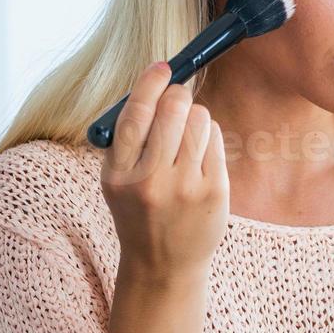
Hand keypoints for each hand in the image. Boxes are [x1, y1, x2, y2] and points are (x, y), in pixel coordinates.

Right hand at [101, 61, 229, 282]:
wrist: (163, 265)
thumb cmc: (140, 212)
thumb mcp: (118, 180)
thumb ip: (130, 137)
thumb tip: (158, 84)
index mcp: (119, 174)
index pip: (135, 114)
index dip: (150, 83)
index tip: (161, 67)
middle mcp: (150, 180)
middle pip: (173, 109)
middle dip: (178, 95)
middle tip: (178, 98)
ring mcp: (185, 187)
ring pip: (200, 119)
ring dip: (195, 116)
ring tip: (186, 137)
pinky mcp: (214, 191)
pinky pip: (215, 138)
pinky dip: (208, 136)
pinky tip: (199, 155)